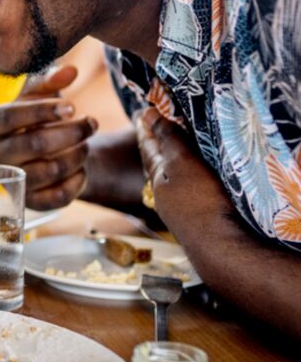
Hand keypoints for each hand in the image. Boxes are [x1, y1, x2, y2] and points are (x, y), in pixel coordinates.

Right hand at [0, 65, 98, 208]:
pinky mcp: (29, 203)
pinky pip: (59, 196)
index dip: (43, 110)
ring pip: (51, 170)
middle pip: (35, 144)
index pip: (11, 116)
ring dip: (78, 154)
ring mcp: (10, 182)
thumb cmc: (32, 120)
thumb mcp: (36, 96)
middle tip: (92, 122)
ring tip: (87, 143)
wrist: (32, 156)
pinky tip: (81, 167)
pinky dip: (78, 180)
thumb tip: (70, 71)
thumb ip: (50, 81)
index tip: (72, 107)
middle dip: (72, 132)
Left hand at [136, 107, 228, 228]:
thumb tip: (148, 115)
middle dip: (155, 145)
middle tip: (153, 127)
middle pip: (156, 163)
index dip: (147, 129)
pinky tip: (192, 180)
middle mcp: (162, 193)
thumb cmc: (199, 201)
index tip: (143, 113)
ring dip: (170, 162)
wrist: (219, 248)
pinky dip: (183, 178)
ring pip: (168, 179)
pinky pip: (182, 191)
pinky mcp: (193, 220)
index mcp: (157, 177)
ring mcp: (177, 209)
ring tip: (173, 149)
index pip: (148, 147)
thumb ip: (168, 140)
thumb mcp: (182, 163)